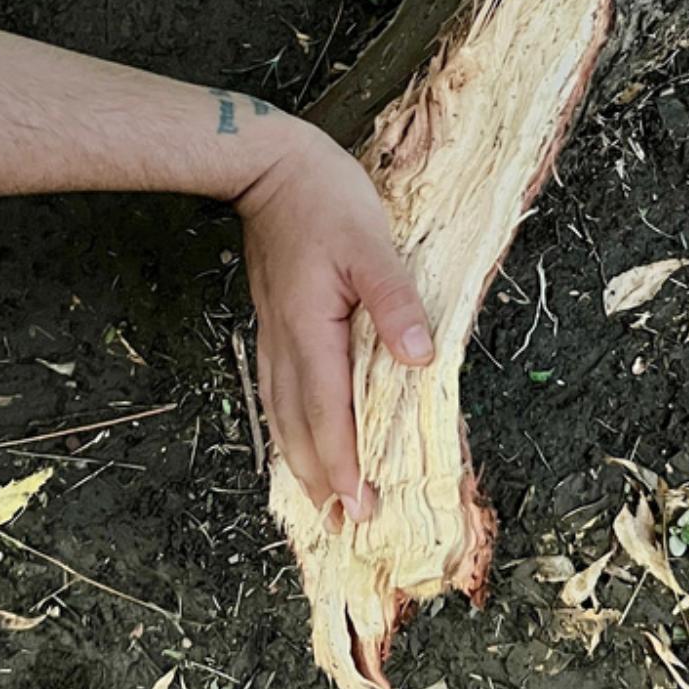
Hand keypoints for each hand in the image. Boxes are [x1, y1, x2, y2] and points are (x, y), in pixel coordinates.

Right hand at [236, 120, 433, 522]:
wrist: (266, 165)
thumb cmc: (323, 197)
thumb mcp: (371, 243)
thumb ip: (395, 302)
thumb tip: (421, 357)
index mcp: (312, 330)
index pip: (329, 414)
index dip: (343, 464)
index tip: (358, 506)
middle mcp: (287, 342)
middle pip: (299, 426)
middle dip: (320, 478)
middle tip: (341, 523)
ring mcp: (274, 333)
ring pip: (282, 412)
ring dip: (300, 459)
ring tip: (317, 498)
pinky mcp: (273, 321)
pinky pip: (276, 389)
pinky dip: (287, 425)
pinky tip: (294, 435)